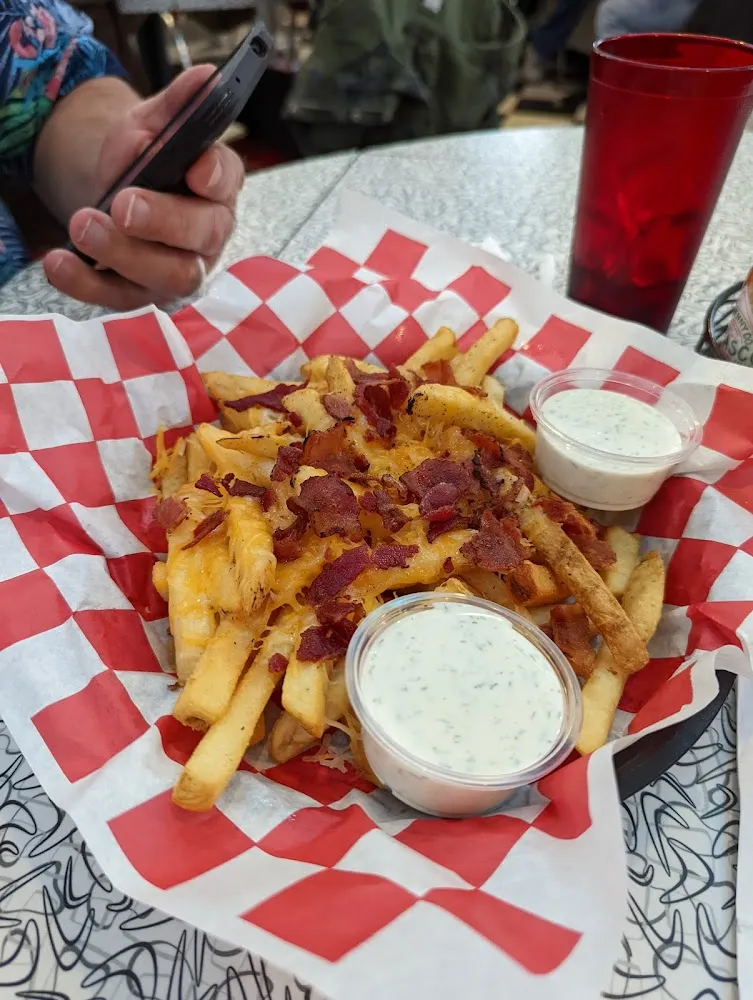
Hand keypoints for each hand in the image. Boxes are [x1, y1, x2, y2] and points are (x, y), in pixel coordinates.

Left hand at [44, 66, 244, 309]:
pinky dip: (86, 284)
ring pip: (168, 276)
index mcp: (217, 186)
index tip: (195, 170)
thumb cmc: (143, 159)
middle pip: (202, 236)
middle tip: (124, 203)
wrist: (111, 188)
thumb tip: (206, 78)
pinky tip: (57, 261)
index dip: (215, 178)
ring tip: (81, 224)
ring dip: (123, 253)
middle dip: (164, 221)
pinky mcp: (142, 292)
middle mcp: (207, 234)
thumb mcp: (152, 123)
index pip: (228, 182)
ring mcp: (178, 269)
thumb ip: (178, 105)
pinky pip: (120, 298)